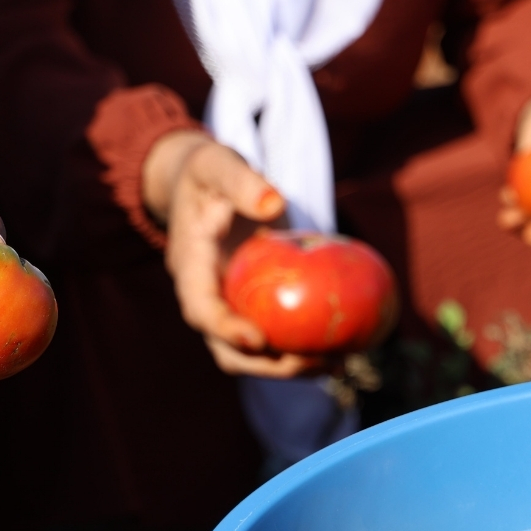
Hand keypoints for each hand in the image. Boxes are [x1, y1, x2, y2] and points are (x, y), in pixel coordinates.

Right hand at [142, 129, 313, 376]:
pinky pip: (273, 336)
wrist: (202, 185)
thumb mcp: (218, 164)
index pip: (200, 308)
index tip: (260, 341)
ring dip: (290, 366)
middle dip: (266, 366)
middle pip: (226, 349)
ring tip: (337, 363)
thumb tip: (273, 204)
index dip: (225, 330)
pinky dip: (302, 347)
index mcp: (189, 267)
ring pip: (251, 354)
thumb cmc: (209, 172)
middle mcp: (205, 297)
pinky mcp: (248, 308)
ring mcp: (226, 307)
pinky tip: (342, 347)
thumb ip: (242, 182)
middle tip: (313, 362)